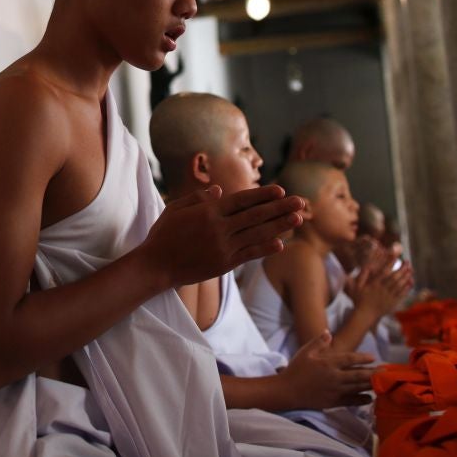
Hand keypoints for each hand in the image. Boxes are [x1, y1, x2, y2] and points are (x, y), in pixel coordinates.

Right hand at [142, 184, 303, 287]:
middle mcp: (219, 228)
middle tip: (301, 202)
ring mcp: (223, 247)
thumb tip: (221, 191)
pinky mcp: (224, 264)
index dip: (263, 195)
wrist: (156, 265)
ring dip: (280, 226)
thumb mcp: (176, 208)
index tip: (281, 191)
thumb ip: (199, 198)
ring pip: (257, 234)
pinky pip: (249, 254)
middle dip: (280, 208)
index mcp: (208, 211)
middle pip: (256, 216)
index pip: (242, 200)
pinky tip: (280, 243)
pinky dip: (265, 249)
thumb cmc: (163, 234)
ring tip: (298, 219)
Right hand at [281, 331, 375, 409]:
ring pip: (357, 387)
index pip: (350, 359)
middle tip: (386, 371)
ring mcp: (335, 390)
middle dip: (374, 373)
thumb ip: (318, 342)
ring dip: (371, 384)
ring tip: (383, 382)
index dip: (363, 358)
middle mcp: (334, 377)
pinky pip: (351, 401)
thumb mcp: (305, 352)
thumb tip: (329, 332)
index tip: (374, 357)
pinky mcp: (333, 402)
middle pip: (358, 374)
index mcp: (327, 363)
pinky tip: (369, 398)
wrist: (287, 391)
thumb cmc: (296, 369)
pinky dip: (362, 399)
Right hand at [350, 253, 413, 317]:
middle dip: (402, 269)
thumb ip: (362, 276)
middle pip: (394, 278)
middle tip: (408, 263)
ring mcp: (388, 296)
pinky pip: (401, 294)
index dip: (390, 264)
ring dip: (406, 277)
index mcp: (374, 284)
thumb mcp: (356, 287)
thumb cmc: (360, 300)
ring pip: (399, 285)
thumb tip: (367, 266)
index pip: (384, 272)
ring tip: (411, 270)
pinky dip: (406, 288)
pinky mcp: (392, 303)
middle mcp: (382, 289)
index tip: (396, 257)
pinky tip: (410, 283)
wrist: (365, 315)